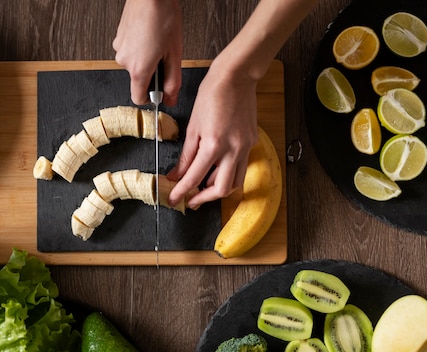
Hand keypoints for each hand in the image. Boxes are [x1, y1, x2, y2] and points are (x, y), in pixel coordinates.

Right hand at [112, 0, 182, 105]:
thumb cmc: (163, 17)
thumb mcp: (175, 54)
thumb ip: (173, 81)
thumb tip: (171, 98)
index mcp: (138, 69)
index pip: (138, 98)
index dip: (150, 97)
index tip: (159, 91)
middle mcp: (124, 61)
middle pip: (138, 78)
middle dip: (152, 71)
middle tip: (164, 55)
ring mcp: (119, 48)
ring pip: (135, 63)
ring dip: (146, 58)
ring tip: (157, 41)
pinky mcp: (118, 38)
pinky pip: (130, 50)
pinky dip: (140, 47)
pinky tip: (149, 35)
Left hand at [166, 61, 258, 208]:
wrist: (235, 77)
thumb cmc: (212, 95)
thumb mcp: (192, 126)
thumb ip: (186, 155)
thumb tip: (177, 174)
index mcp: (213, 145)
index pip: (194, 178)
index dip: (182, 192)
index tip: (174, 199)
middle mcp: (233, 150)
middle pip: (220, 189)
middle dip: (204, 198)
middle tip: (190, 200)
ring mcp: (245, 147)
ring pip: (235, 182)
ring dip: (219, 189)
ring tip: (203, 188)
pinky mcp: (252, 143)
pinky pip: (241, 166)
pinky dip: (228, 173)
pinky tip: (216, 169)